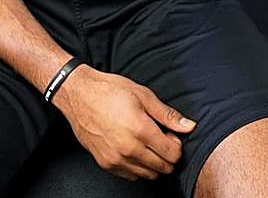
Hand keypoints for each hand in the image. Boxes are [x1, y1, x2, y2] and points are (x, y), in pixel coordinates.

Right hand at [51, 64, 194, 180]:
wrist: (78, 95)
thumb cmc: (109, 91)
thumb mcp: (142, 95)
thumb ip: (167, 114)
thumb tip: (189, 126)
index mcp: (141, 130)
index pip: (173, 154)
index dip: (176, 144)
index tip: (169, 134)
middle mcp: (129, 148)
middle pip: (163, 167)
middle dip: (167, 155)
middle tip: (159, 138)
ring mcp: (116, 159)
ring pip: (148, 175)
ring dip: (153, 163)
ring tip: (145, 143)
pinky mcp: (106, 164)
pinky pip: (131, 176)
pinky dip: (137, 167)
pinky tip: (133, 149)